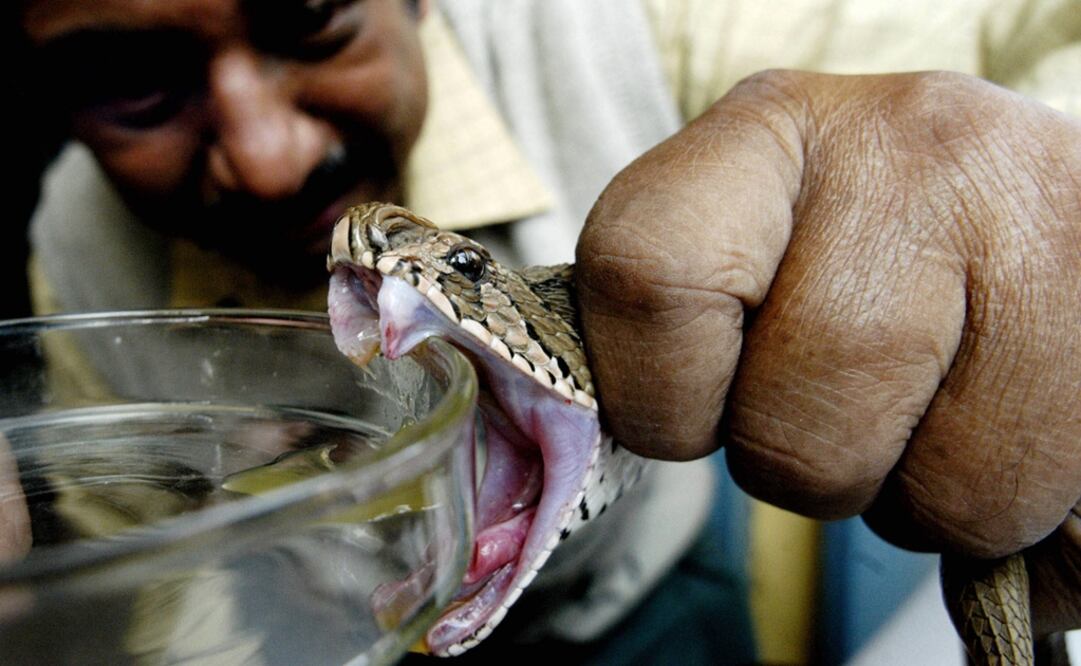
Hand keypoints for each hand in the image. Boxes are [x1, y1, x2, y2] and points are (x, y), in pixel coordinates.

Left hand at [576, 70, 1080, 634]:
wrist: (1013, 203)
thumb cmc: (851, 238)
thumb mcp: (743, 239)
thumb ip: (666, 319)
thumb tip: (570, 435)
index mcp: (767, 130)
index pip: (646, 278)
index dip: (661, 392)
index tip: (700, 398)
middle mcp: (911, 150)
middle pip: (793, 430)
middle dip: (804, 463)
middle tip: (841, 405)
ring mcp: (1037, 226)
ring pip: (940, 495)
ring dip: (917, 492)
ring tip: (933, 406)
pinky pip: (1031, 505)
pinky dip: (1001, 505)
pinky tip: (997, 418)